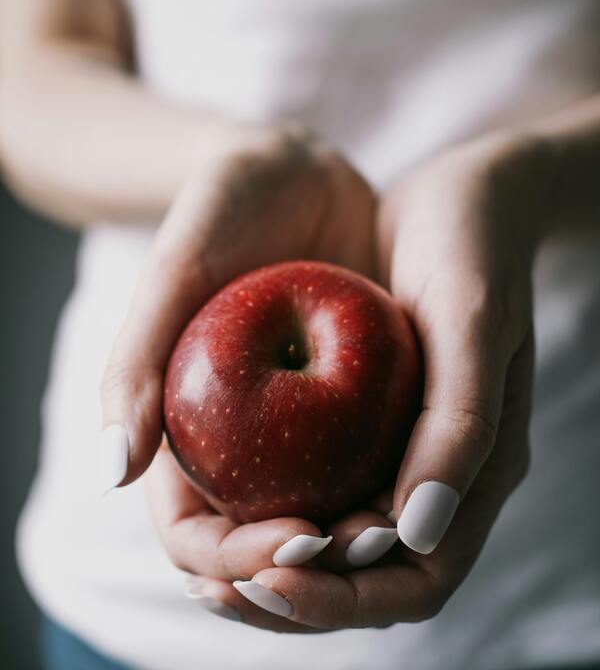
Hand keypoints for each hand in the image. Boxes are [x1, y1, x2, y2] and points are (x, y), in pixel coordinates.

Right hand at [99, 122, 375, 616]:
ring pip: (316, 519)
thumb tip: (111, 469)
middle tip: (355, 546)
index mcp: (182, 432)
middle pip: (257, 545)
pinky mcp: (346, 402)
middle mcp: (237, 442)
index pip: (192, 534)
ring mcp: (293, 427)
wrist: (292, 170)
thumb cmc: (221, 211)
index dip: (234, 560)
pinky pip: (364, 466)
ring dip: (350, 544)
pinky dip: (386, 489)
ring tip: (391, 531)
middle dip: (301, 570)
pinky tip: (419, 484)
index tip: (293, 540)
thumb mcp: (177, 271)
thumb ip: (134, 360)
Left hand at [201, 133, 544, 630]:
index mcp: (476, 471)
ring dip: (266, 562)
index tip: (271, 576)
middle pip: (362, 579)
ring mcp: (393, 449)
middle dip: (292, 595)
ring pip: (327, 541)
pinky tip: (209, 493)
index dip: (345, 600)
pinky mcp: (358, 419)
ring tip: (202, 559)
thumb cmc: (471, 249)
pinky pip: (309, 482)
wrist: (455, 198)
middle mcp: (431, 474)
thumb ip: (461, 424)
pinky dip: (262, 504)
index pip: (417, 579)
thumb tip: (415, 533)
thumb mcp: (471, 321)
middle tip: (218, 585)